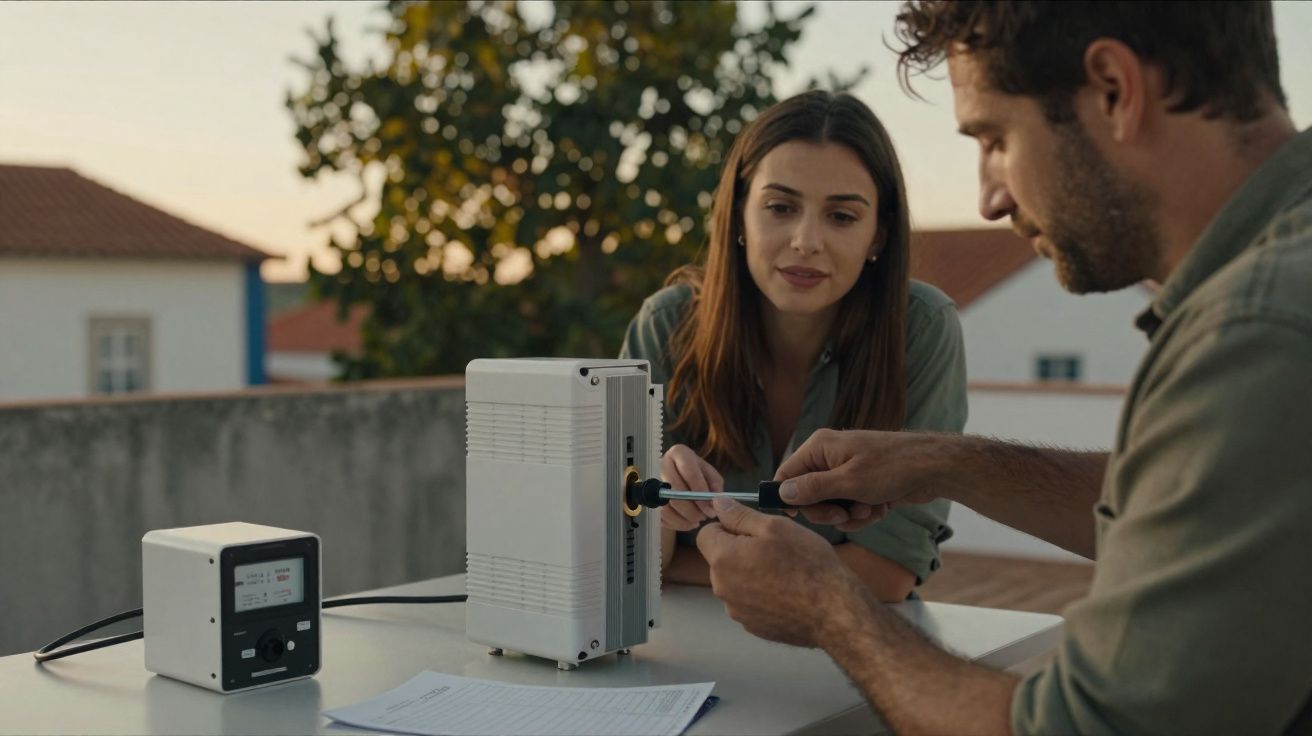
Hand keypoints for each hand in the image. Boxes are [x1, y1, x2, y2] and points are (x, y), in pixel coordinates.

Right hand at [660, 444, 723, 531]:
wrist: (678, 478)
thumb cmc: (696, 475)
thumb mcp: (709, 474)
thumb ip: (715, 484)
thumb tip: (715, 498)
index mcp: (679, 453)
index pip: (689, 472)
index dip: (700, 491)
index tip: (711, 507)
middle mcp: (662, 464)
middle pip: (674, 489)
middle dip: (691, 508)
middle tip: (703, 517)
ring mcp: (652, 481)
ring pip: (665, 505)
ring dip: (683, 518)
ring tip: (697, 521)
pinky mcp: (648, 498)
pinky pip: (660, 515)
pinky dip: (676, 523)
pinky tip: (687, 523)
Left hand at [697, 497, 861, 647]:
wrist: (833, 611)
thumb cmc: (807, 564)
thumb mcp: (775, 527)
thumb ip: (740, 515)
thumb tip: (717, 504)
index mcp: (723, 559)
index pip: (706, 533)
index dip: (728, 526)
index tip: (754, 529)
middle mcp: (722, 588)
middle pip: (721, 558)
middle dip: (740, 550)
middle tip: (776, 549)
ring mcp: (736, 610)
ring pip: (736, 581)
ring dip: (752, 573)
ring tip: (785, 572)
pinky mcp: (752, 625)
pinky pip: (750, 602)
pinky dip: (762, 595)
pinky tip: (788, 592)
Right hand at [775, 429, 951, 531]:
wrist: (934, 468)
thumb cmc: (893, 467)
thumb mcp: (849, 482)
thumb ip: (813, 488)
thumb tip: (782, 493)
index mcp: (819, 448)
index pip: (786, 474)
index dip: (788, 498)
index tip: (796, 517)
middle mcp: (829, 458)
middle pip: (808, 496)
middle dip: (828, 511)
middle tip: (845, 515)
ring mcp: (846, 472)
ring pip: (832, 506)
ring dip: (851, 515)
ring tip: (871, 508)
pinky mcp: (862, 485)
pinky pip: (850, 508)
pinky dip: (864, 513)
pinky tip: (881, 507)